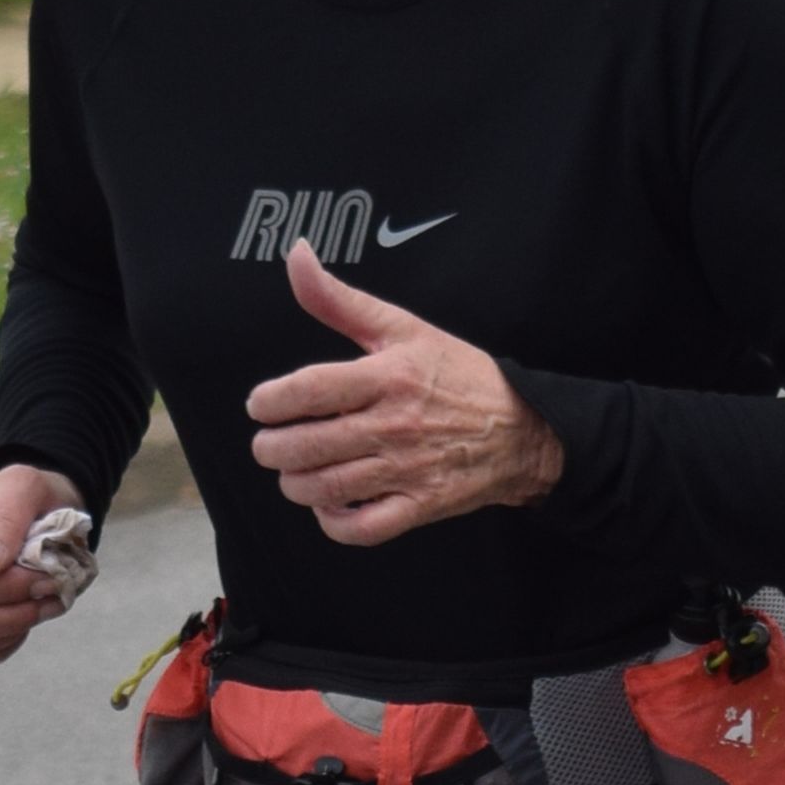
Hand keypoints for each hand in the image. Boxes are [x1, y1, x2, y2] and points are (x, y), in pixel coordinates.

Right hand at [0, 461, 90, 663]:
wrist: (41, 510)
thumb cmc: (27, 494)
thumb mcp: (23, 485)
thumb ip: (5, 517)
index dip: (4, 586)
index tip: (46, 572)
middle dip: (10, 611)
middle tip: (52, 589)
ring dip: (15, 625)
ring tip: (50, 599)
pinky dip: (12, 638)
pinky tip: (30, 610)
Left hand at [247, 238, 560, 548]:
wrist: (523, 429)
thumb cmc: (458, 376)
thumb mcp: (402, 327)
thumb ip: (339, 299)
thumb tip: (296, 256)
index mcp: (388, 377)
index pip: (309, 390)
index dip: (270, 401)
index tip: (261, 404)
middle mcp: (394, 425)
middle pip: (307, 447)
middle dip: (272, 449)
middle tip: (270, 443)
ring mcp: (408, 469)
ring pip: (326, 489)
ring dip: (295, 484)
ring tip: (294, 471)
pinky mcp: (421, 506)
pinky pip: (363, 529)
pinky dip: (334, 522)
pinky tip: (329, 504)